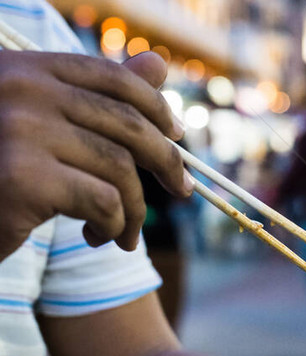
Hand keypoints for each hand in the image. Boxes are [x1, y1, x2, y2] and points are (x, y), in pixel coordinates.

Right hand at [0, 50, 190, 259]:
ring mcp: (19, 132)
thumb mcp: (47, 126)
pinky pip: (105, 203)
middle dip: (166, 162)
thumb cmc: (2, 170)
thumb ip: (98, 96)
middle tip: (182, 190)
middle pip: (127, 124)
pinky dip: (113, 226)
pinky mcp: (22, 179)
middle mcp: (19, 90)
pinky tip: (97, 237)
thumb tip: (159, 63)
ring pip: (121, 170)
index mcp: (24, 69)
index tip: (177, 136)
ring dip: (134, 209)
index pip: (110, 77)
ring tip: (123, 232)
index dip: (155, 107)